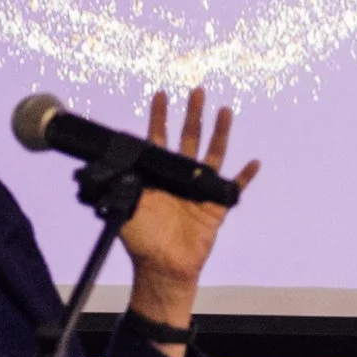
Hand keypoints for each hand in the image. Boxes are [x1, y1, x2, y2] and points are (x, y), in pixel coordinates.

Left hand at [121, 89, 257, 337]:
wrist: (161, 266)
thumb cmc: (140, 240)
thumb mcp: (124, 207)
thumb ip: (119, 185)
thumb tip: (102, 166)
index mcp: (157, 175)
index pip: (158, 139)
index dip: (159, 117)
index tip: (160, 95)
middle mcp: (179, 177)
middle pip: (188, 138)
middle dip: (192, 114)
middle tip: (196, 90)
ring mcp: (199, 189)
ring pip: (212, 154)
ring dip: (220, 132)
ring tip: (224, 110)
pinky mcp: (215, 206)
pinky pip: (234, 188)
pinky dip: (245, 176)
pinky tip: (254, 163)